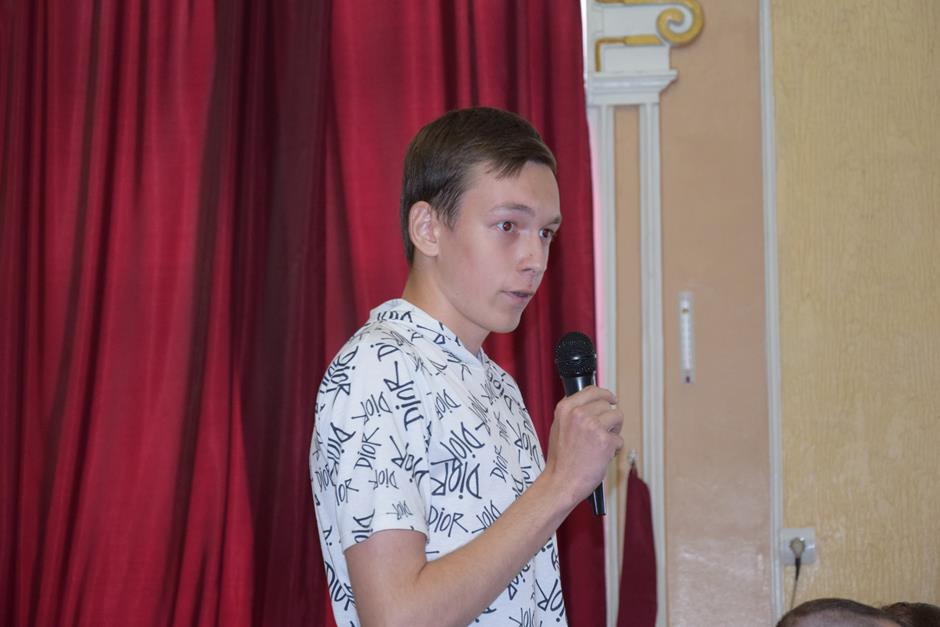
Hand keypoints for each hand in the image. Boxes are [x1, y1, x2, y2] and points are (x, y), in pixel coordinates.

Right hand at [543, 385, 623, 508]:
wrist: (561, 482)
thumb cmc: (561, 460)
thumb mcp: (559, 427)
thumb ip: (574, 413)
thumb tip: (593, 404)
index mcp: (566, 408)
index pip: (592, 390)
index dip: (605, 394)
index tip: (611, 399)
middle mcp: (579, 413)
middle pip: (607, 404)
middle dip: (609, 418)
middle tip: (604, 433)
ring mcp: (593, 426)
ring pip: (617, 417)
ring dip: (614, 431)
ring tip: (603, 445)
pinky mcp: (605, 440)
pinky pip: (619, 439)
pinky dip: (614, 449)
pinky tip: (602, 456)